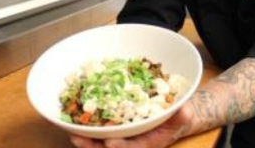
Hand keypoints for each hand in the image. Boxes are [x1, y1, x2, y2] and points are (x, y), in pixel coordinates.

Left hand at [70, 105, 192, 147]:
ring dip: (84, 134)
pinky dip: (86, 119)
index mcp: (142, 142)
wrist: (166, 113)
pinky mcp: (111, 118)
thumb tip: (184, 109)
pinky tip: (73, 112)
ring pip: (97, 137)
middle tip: (79, 140)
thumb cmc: (173, 117)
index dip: (120, 147)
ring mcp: (117, 129)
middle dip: (92, 145)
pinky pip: (97, 121)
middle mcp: (127, 138)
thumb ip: (181, 115)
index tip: (111, 143)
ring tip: (69, 128)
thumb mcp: (180, 116)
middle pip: (106, 146)